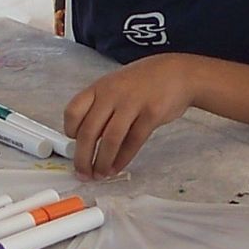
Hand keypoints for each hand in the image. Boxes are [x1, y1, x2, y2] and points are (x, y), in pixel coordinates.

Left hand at [66, 56, 197, 177]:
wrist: (178, 73)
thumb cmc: (144, 82)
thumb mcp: (116, 86)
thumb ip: (101, 107)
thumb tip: (87, 139)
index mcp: (100, 87)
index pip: (73, 111)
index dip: (70, 131)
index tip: (74, 144)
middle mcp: (112, 94)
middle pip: (89, 131)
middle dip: (83, 157)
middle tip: (83, 173)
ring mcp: (132, 103)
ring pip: (110, 140)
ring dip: (102, 162)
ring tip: (100, 175)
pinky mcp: (151, 114)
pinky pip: (133, 142)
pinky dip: (122, 159)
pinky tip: (117, 168)